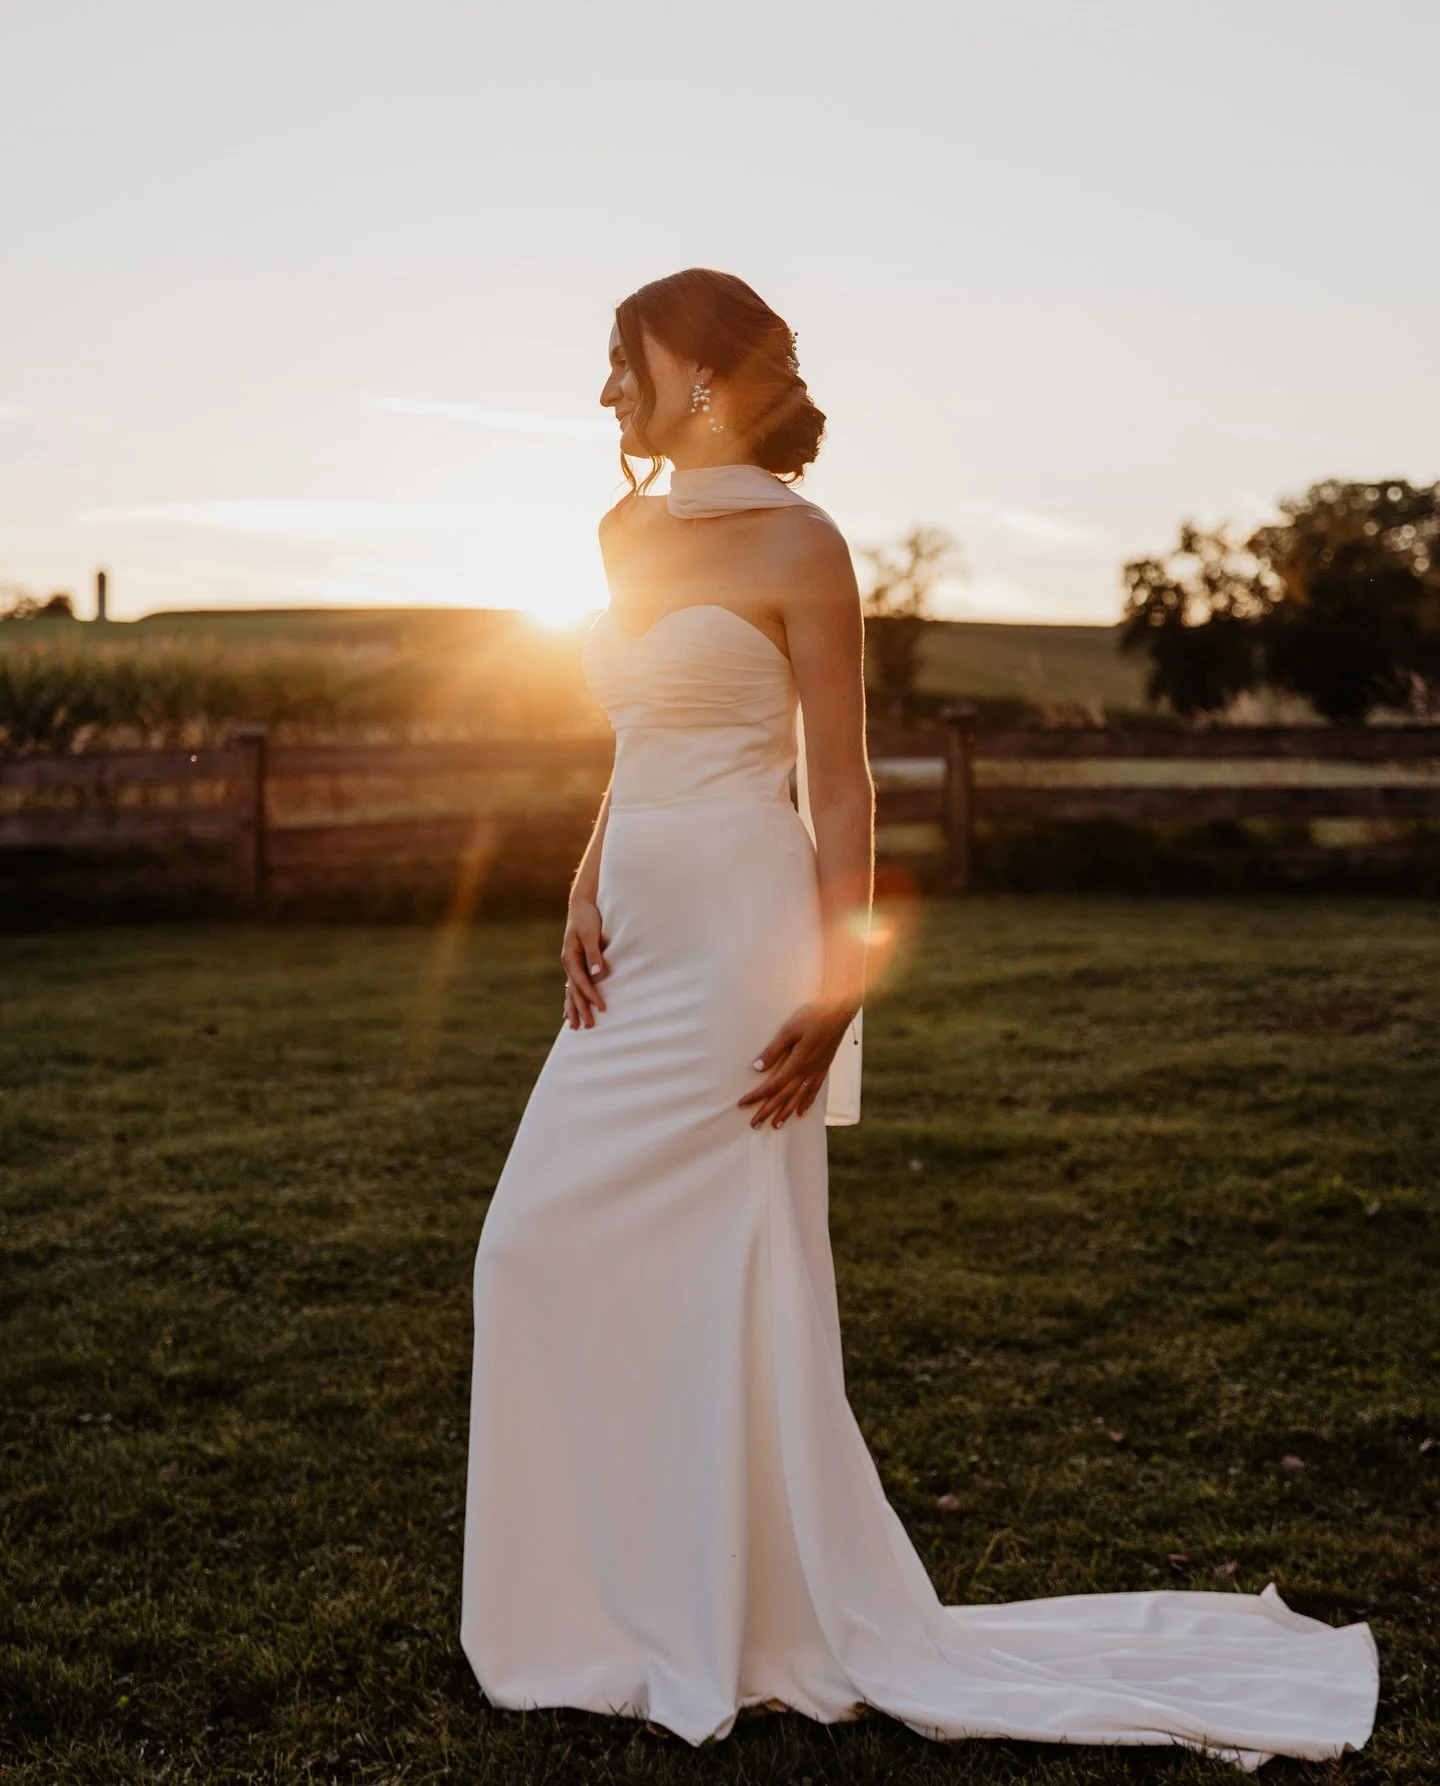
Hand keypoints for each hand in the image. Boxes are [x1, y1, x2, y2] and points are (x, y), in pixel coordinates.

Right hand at [561, 898, 607, 1028]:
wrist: (582, 905)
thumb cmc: (587, 918)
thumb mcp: (591, 933)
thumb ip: (594, 954)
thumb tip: (597, 974)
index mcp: (570, 958)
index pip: (582, 983)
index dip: (592, 996)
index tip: (602, 1008)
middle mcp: (568, 964)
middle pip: (574, 992)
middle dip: (581, 1009)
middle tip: (588, 1027)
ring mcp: (571, 965)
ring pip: (571, 991)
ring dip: (573, 1009)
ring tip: (575, 1026)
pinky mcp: (576, 963)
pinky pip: (573, 986)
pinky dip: (572, 999)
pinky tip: (570, 1010)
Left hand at [738, 1001, 857, 1127]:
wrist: (839, 1011)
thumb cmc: (812, 1016)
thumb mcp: (789, 1030)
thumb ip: (774, 1050)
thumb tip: (757, 1068)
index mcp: (797, 1062)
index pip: (773, 1085)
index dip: (757, 1096)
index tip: (743, 1103)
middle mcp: (807, 1071)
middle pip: (784, 1096)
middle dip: (769, 1111)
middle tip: (755, 1124)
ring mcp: (817, 1071)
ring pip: (799, 1097)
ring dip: (786, 1112)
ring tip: (776, 1125)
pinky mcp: (824, 1068)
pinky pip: (814, 1091)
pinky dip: (806, 1103)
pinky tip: (801, 1112)